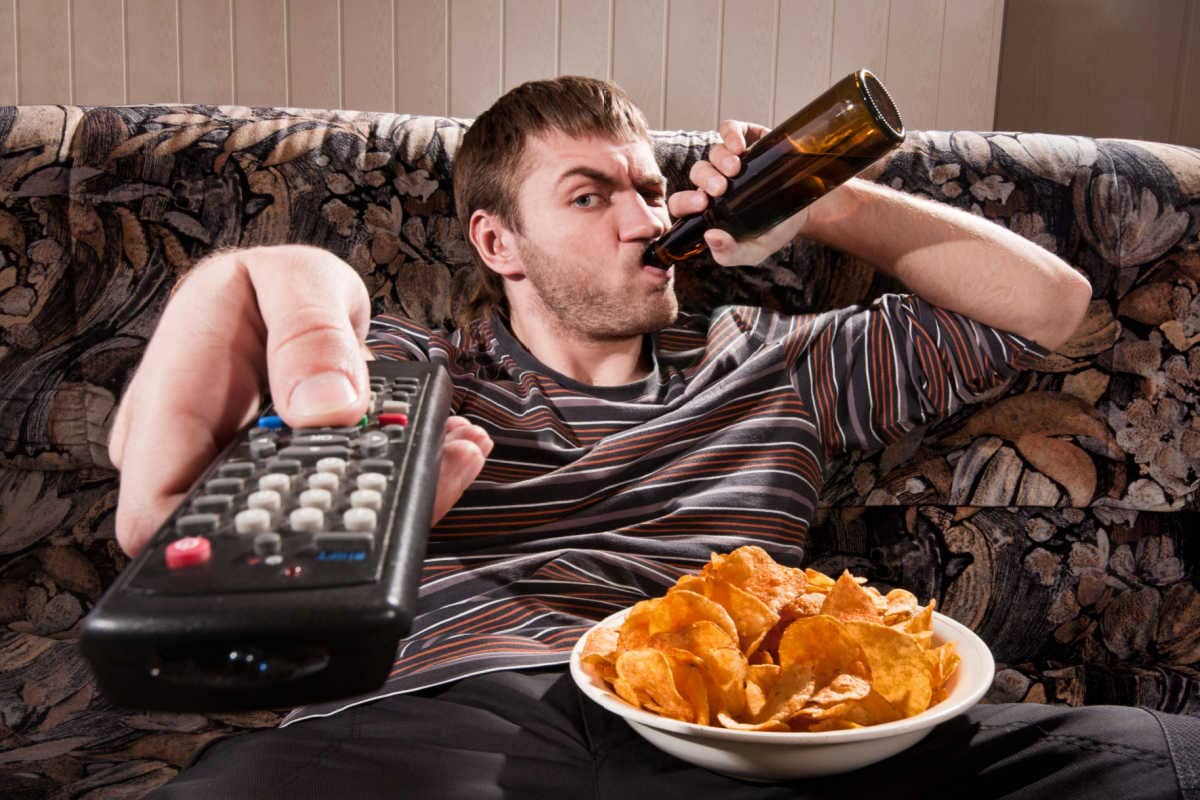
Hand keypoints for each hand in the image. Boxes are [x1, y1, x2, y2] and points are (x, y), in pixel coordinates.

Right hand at [108, 245, 490, 555]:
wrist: (288, 293)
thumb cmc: (270, 283)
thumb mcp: (294, 280)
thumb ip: (308, 336)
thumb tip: (327, 408)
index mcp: (169, 410)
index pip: (156, 515)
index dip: (215, 544)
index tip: (307, 526)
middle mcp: (199, 458)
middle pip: (251, 528)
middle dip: (348, 511)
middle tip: (432, 468)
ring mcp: (248, 477)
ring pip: (312, 518)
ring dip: (390, 494)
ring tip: (455, 452)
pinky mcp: (297, 482)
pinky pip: (343, 496)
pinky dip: (400, 476)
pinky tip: (446, 449)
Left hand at [666, 119, 815, 265]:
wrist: (805, 210)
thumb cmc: (773, 231)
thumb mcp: (755, 251)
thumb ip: (730, 253)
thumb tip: (711, 237)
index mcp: (709, 208)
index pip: (682, 203)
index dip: (685, 201)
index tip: (703, 204)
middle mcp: (715, 182)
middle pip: (698, 174)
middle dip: (705, 180)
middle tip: (721, 189)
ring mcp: (731, 159)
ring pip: (712, 153)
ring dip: (719, 160)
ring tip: (736, 169)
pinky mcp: (748, 139)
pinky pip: (729, 129)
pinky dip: (731, 133)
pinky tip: (739, 145)